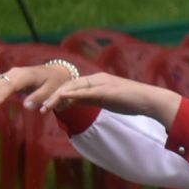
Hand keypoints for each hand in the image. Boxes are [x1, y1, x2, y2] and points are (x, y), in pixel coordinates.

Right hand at [0, 63, 73, 116]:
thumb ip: (40, 97)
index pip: (9, 86)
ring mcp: (8, 74)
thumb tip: (27, 107)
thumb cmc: (55, 82)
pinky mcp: (5, 78)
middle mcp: (13, 73)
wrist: (55, 71)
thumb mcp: (52, 90)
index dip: (0, 95)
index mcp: (25, 76)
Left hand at [37, 72, 180, 122]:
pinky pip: (83, 93)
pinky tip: (58, 102)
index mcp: (97, 81)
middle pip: (68, 86)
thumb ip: (91, 99)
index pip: (72, 86)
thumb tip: (75, 103)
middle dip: (51, 96)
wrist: (151, 100)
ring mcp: (100, 84)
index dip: (56, 95)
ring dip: (55, 98)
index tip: (44, 104)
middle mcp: (96, 79)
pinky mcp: (105, 91)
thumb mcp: (108, 101)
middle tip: (37, 107)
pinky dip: (69, 97)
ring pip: (72, 89)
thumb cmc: (133, 102)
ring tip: (43, 108)